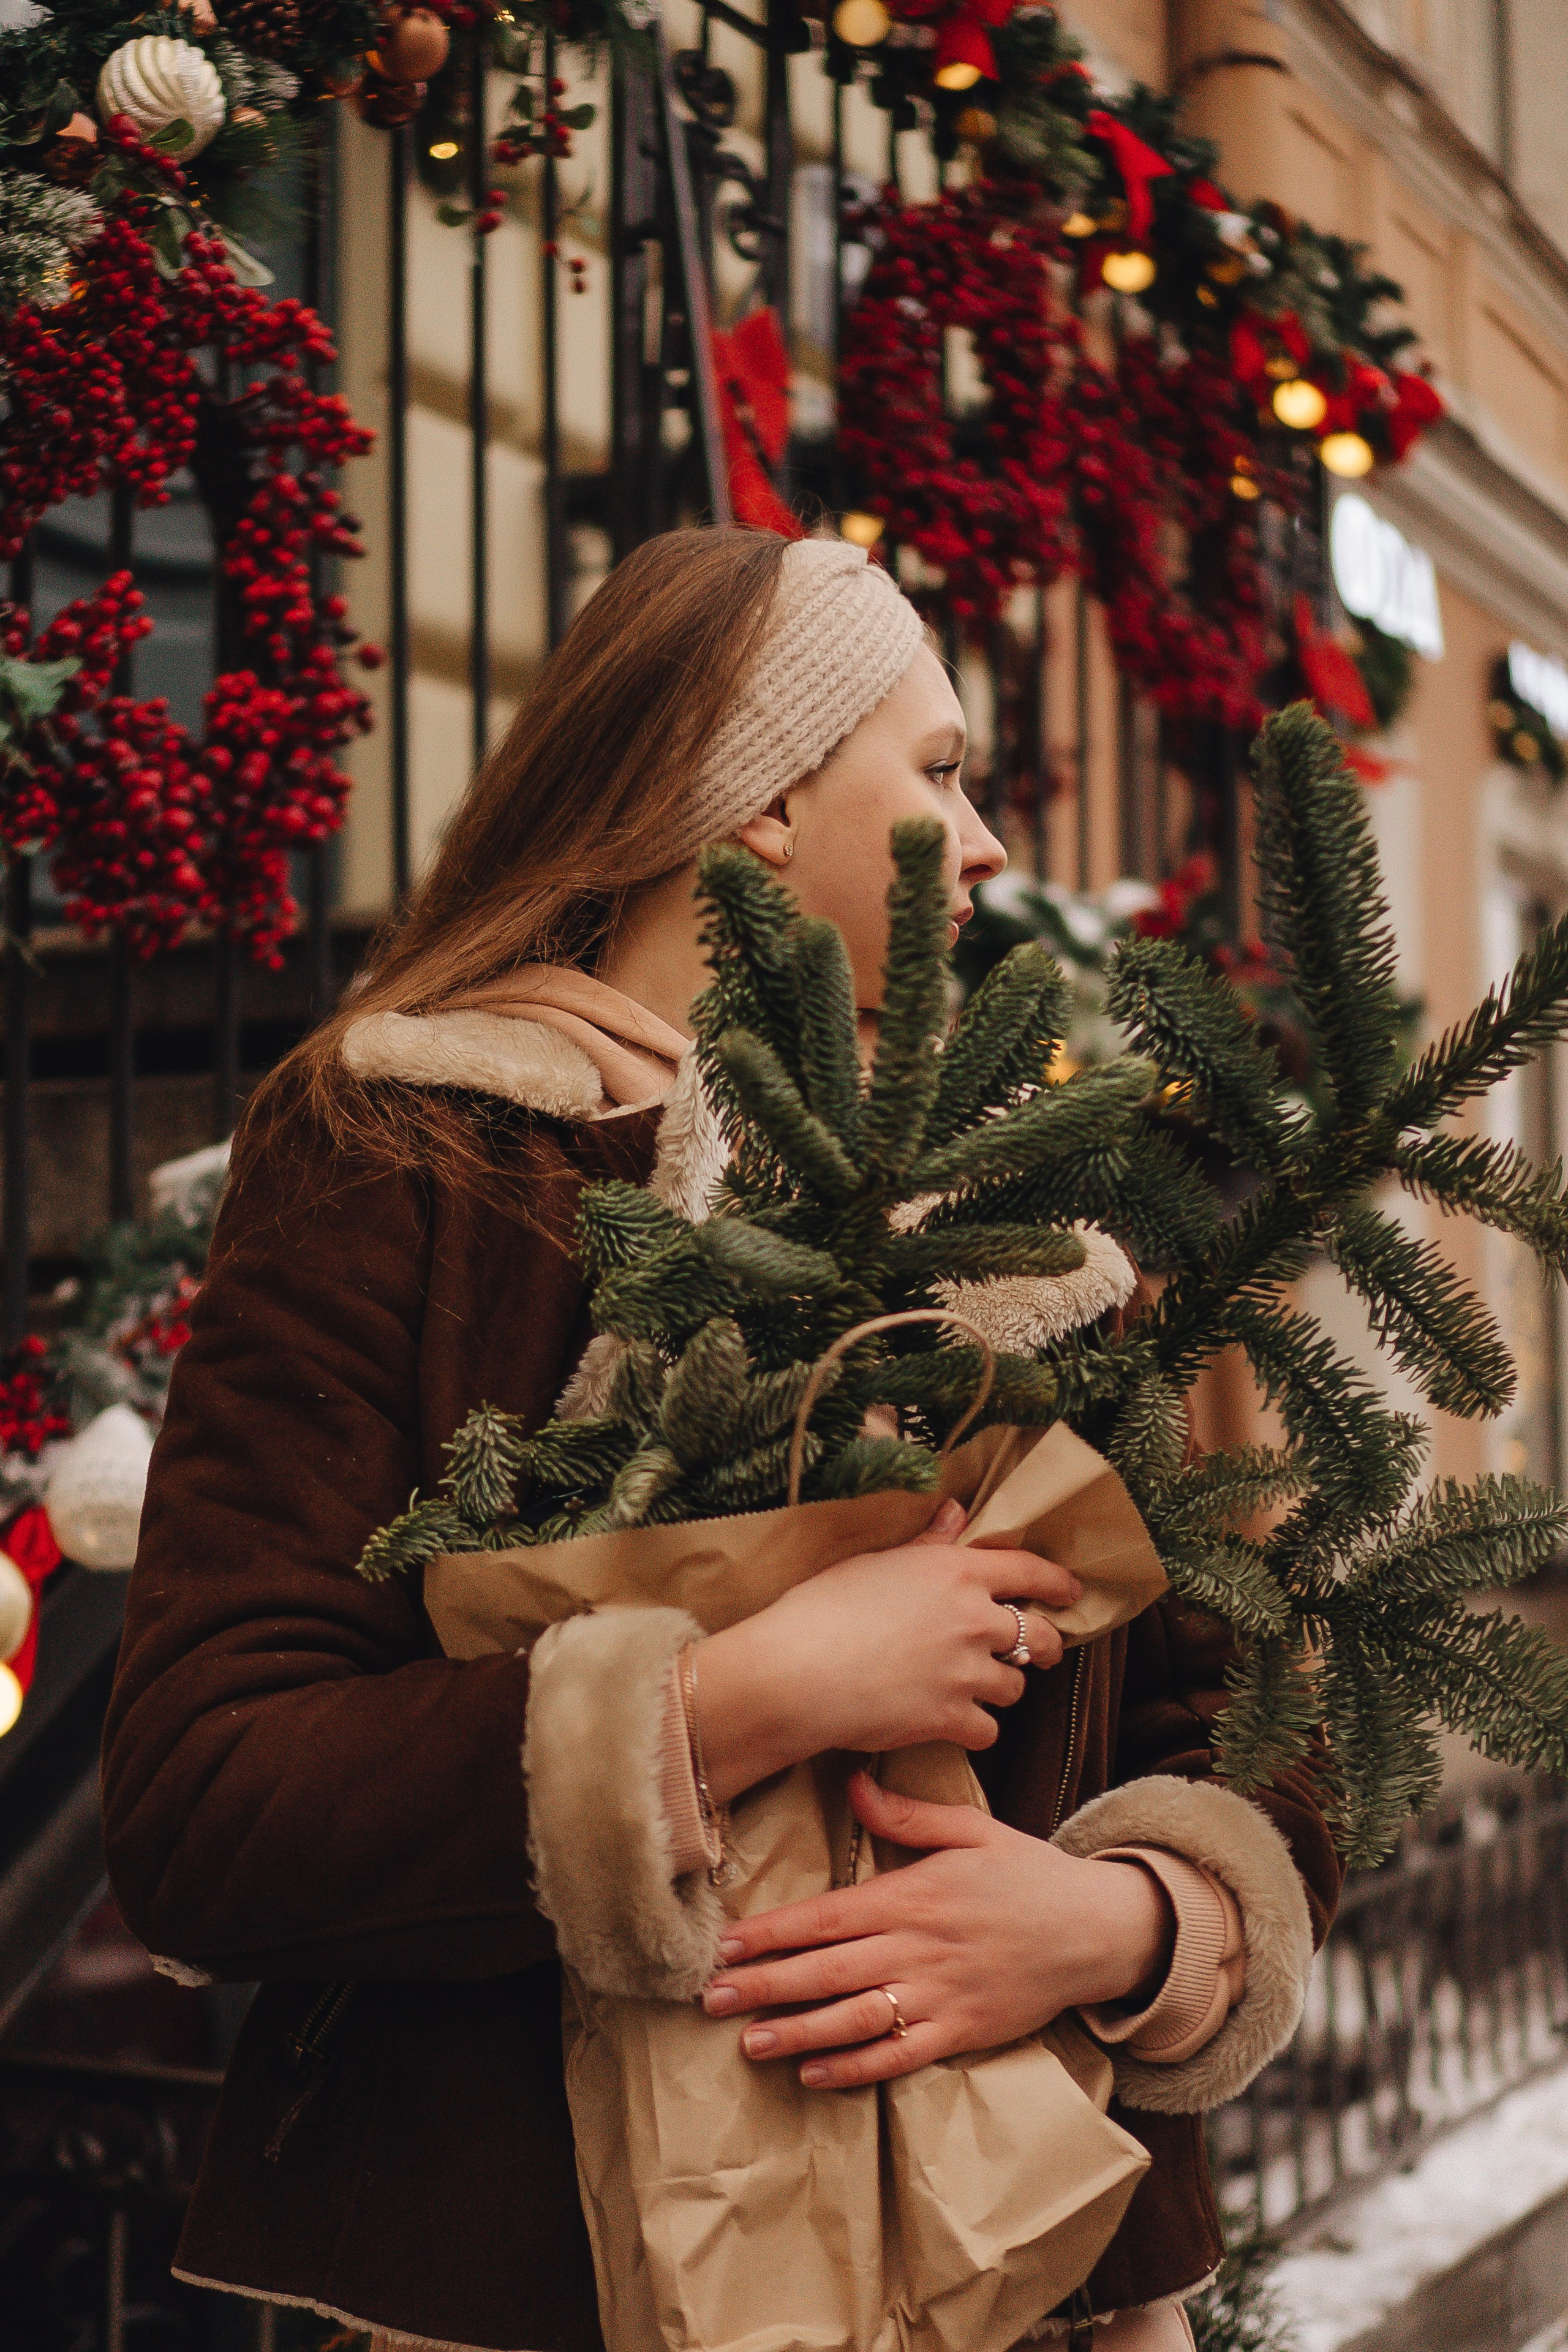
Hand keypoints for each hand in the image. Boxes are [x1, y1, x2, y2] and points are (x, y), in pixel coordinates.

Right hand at [694, 1500, 1079, 1802]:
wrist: (797, 1672)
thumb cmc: (822, 1608)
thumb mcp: (875, 1562)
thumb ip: (926, 1544)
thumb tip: (956, 1513)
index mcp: (957, 1571)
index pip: (1029, 1572)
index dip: (1057, 1583)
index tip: (1071, 1592)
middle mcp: (974, 1619)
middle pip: (1038, 1636)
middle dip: (1046, 1646)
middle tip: (1041, 1653)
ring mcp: (967, 1672)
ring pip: (1015, 1686)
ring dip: (1001, 1687)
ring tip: (977, 1687)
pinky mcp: (952, 1719)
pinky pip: (988, 1730)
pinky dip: (975, 1729)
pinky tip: (954, 1724)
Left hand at [700, 1771, 1172, 2087]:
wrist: (1096, 1930)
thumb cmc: (1028, 1875)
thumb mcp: (970, 1829)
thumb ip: (907, 1814)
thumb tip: (852, 1785)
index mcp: (913, 1896)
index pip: (826, 1917)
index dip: (773, 1933)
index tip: (728, 1943)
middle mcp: (917, 1949)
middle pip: (826, 1970)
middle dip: (764, 1984)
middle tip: (710, 1998)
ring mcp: (938, 1996)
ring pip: (853, 2019)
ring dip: (796, 2031)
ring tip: (748, 2042)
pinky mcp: (960, 2033)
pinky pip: (897, 2056)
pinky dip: (853, 2067)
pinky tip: (814, 2073)